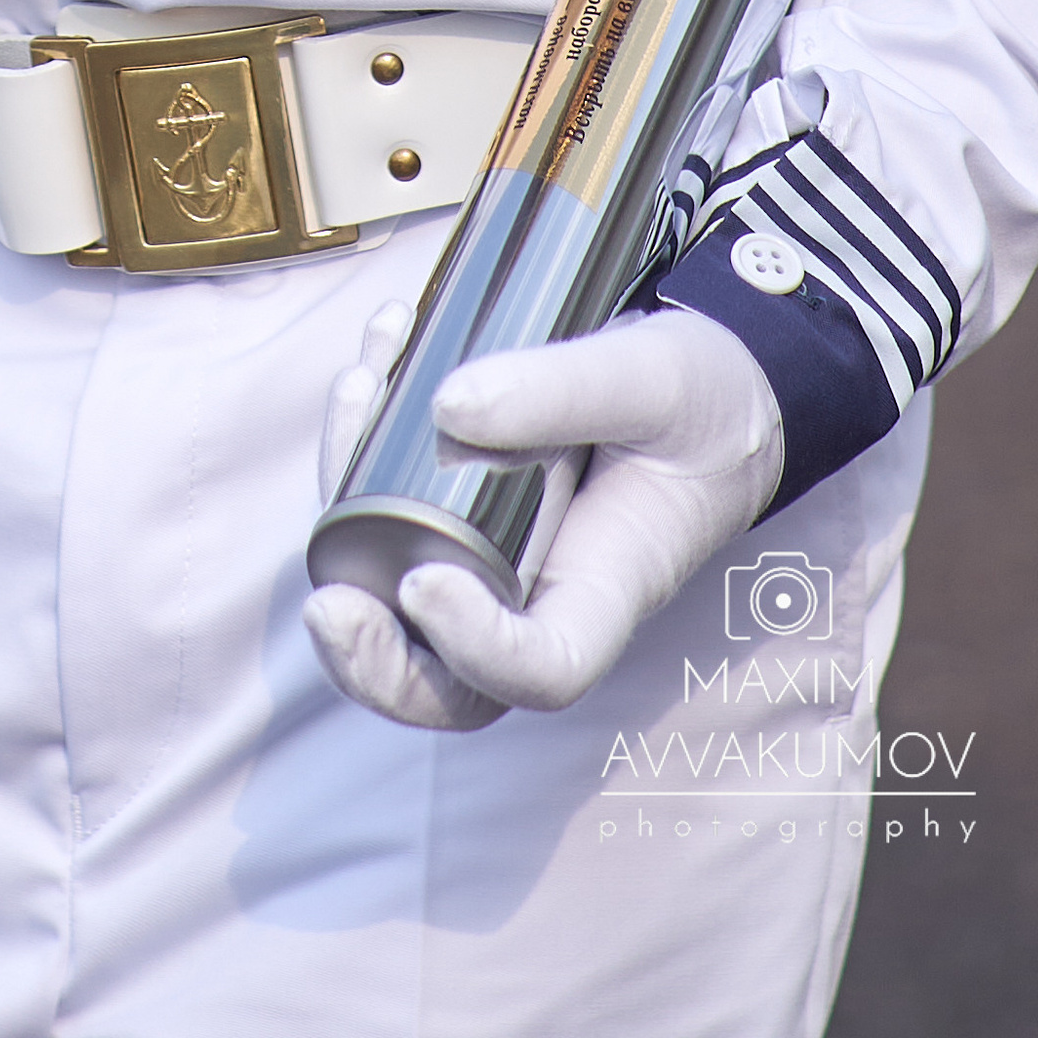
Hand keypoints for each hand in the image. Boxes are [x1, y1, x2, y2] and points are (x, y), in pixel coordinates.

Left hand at [305, 306, 782, 731]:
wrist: (712, 380)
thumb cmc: (702, 398)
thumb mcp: (653, 378)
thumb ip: (565, 390)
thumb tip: (446, 406)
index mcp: (608, 588)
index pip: (543, 669)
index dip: (475, 649)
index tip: (425, 581)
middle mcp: (542, 594)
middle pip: (448, 682)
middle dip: (374, 664)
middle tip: (324, 606)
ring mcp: (495, 561)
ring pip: (398, 601)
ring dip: (347, 524)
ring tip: (356, 392)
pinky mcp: (462, 514)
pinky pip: (390, 515)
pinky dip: (362, 446)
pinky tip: (376, 354)